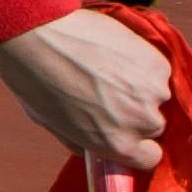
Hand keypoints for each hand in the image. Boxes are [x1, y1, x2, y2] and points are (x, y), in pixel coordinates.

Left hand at [0, 8, 170, 170]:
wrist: (35, 34)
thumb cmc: (33, 80)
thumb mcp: (51, 123)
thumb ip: (81, 141)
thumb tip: (94, 149)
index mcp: (118, 145)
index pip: (149, 157)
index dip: (137, 145)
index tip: (124, 131)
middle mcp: (143, 122)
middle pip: (154, 125)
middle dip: (135, 113)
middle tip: (108, 92)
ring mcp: (154, 90)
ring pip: (156, 94)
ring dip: (139, 85)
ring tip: (107, 68)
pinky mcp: (158, 62)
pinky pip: (157, 69)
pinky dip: (141, 62)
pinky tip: (113, 53)